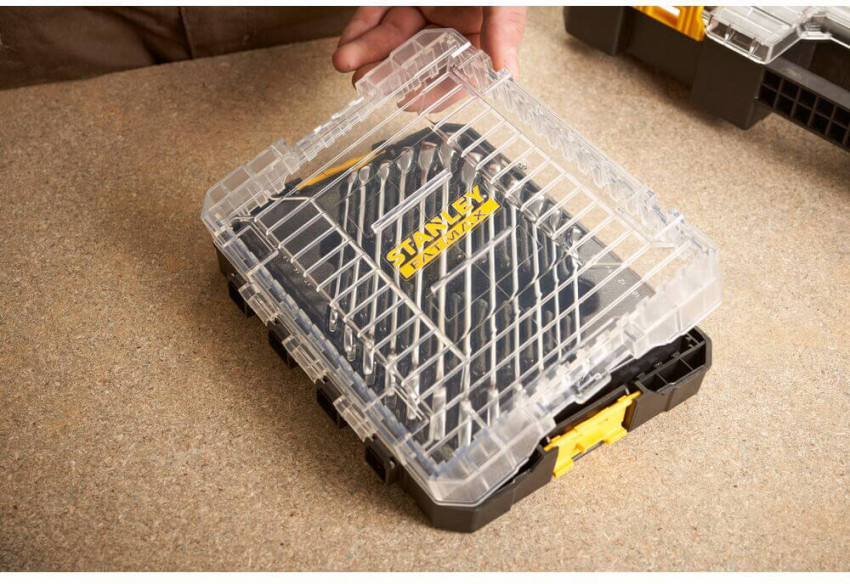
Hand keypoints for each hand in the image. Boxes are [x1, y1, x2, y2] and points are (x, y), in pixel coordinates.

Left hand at [333, 7, 526, 84]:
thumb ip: (503, 29)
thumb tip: (508, 73)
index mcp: (483, 33)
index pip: (459, 74)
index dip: (434, 92)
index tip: (409, 101)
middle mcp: (452, 25)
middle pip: (417, 60)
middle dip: (389, 73)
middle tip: (368, 83)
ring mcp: (424, 10)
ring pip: (392, 40)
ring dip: (367, 55)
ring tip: (347, 64)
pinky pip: (377, 15)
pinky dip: (361, 30)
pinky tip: (347, 46)